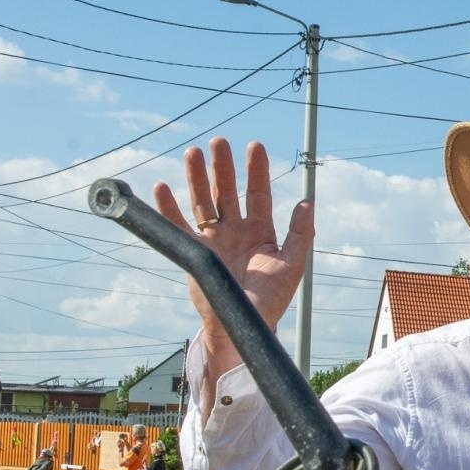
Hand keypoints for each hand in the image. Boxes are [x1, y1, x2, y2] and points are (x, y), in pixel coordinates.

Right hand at [152, 138, 314, 374]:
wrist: (242, 327)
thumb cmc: (270, 299)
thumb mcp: (292, 265)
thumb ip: (301, 234)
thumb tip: (307, 202)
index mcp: (260, 232)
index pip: (258, 193)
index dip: (256, 171)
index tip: (254, 146)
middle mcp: (235, 231)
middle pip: (227, 191)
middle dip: (223, 167)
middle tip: (219, 142)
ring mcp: (213, 240)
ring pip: (203, 202)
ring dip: (197, 178)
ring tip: (193, 153)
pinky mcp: (194, 252)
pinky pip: (178, 225)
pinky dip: (168, 207)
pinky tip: (162, 187)